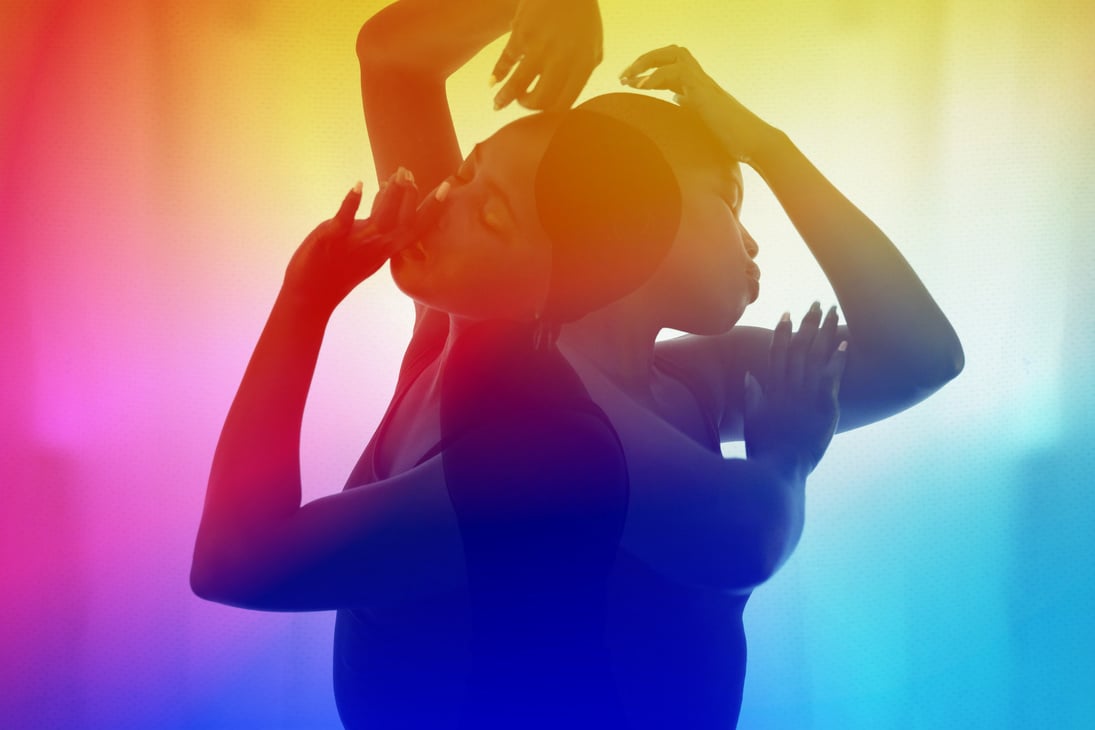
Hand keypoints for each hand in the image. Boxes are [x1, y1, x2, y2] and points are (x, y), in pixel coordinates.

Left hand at [283, 168, 445, 312]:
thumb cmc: (338, 270)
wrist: (312, 296)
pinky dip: (352, 202)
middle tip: (411, 173)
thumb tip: (387, 198)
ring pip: (381, 219)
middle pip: (403, 221)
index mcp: (386, 249)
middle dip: (410, 197)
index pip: (416, 227)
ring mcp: (356, 243)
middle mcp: (377, 247)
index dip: (432, 209)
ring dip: (391, 197)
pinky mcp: (332, 238)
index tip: (445, 188)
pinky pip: (344, 219)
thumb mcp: (365, 246)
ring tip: (399, 176)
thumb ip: (377, 224)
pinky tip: (359, 186)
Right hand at [490, 0, 602, 110]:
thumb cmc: (582, 16)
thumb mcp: (594, 45)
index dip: (551, 113)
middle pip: (541, 98)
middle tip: (523, 102)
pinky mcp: (521, 33)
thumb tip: (569, 96)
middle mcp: (561, 58)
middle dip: (528, 106)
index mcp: (582, 64)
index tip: (542, 113)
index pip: (564, 102)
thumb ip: (585, 71)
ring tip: (498, 105)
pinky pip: (506, 61)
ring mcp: (539, 46)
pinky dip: (497, 74)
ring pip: (518, 84)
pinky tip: (492, 83)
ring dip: (505, 98)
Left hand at [618, 45, 772, 164]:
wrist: (755, 144)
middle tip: (623, 77)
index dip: (647, 72)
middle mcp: (701, 81)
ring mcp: (704, 84)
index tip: (628, 84)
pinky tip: (643, 87)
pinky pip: (679, 70)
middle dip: (644, 60)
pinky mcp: (705, 91)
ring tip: (627, 80)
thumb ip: (689, 110)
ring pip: (674, 54)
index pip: (669, 68)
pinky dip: (657, 76)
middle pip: (671, 53)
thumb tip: (677, 101)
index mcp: (698, 89)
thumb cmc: (732, 140)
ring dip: (646, 63)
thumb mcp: (702, 124)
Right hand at [744, 303, 846, 477]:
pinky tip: (845, 343)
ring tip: (834, 313)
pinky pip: (830, 377)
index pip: (777, 354)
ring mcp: (805, 396)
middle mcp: (788, 388)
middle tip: (816, 303)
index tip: (786, 314)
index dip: (782, 332)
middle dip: (808, 324)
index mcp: (772, 390)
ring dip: (825, 333)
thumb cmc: (765, 450)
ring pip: (815, 356)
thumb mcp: (753, 422)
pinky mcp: (822, 407)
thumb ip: (752, 397)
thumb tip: (750, 375)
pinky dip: (837, 359)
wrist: (778, 469)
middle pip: (799, 348)